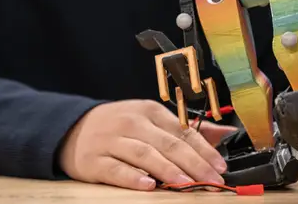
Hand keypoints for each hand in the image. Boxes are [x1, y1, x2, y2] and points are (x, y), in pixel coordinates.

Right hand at [59, 100, 234, 190]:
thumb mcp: (150, 120)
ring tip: (187, 183)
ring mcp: (111, 141)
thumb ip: (185, 129)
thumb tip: (225, 134)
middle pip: (166, 143)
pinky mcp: (95, 161)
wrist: (72, 128)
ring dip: (168, 170)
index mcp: (148, 111)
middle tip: (211, 179)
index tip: (220, 165)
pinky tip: (149, 186)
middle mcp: (131, 123)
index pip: (181, 130)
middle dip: (193, 162)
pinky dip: (133, 178)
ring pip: (144, 155)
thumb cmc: (119, 126)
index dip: (203, 149)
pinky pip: (116, 170)